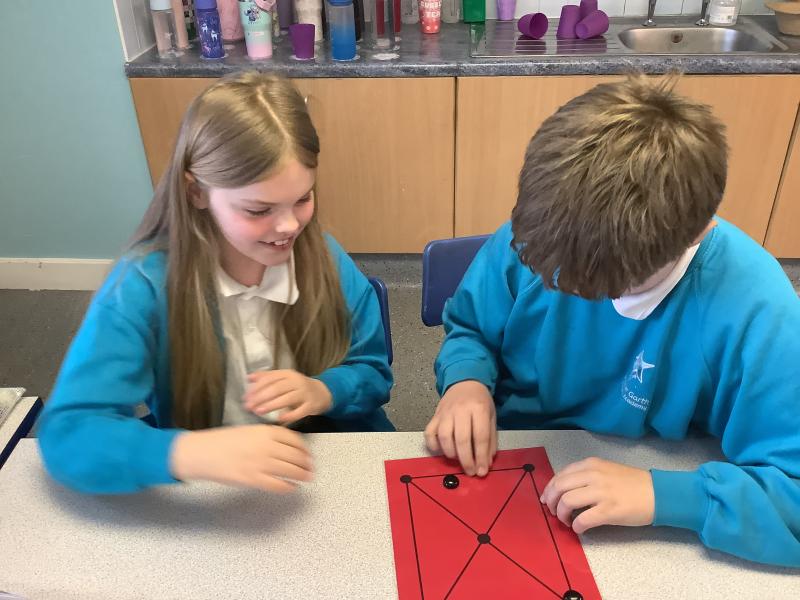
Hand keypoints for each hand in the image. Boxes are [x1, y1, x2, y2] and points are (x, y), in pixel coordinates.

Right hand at [170, 425, 312, 492]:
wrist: (203, 452)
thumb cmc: (224, 440)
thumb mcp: (249, 431)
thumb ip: (268, 437)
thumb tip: (287, 448)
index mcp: (266, 432)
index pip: (295, 440)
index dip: (305, 449)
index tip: (308, 455)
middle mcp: (267, 446)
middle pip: (296, 456)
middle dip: (306, 464)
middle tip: (311, 469)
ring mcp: (261, 464)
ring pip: (290, 471)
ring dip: (302, 475)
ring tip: (306, 478)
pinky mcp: (253, 480)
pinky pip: (277, 485)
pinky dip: (288, 487)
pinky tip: (292, 487)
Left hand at [243, 369, 332, 423]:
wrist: (321, 392)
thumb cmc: (298, 387)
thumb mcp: (284, 378)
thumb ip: (267, 377)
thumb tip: (249, 378)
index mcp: (288, 374)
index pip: (270, 378)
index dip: (257, 387)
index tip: (246, 396)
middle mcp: (297, 382)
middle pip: (277, 388)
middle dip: (261, 397)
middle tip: (249, 406)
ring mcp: (305, 393)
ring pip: (287, 398)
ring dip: (271, 405)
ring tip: (259, 411)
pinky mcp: (311, 405)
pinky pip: (300, 411)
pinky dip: (290, 415)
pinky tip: (280, 418)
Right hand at [424, 380, 496, 476]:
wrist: (464, 382)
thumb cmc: (480, 401)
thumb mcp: (491, 416)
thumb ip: (490, 439)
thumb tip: (485, 463)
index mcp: (478, 408)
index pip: (480, 437)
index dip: (481, 456)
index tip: (481, 471)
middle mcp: (460, 410)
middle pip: (462, 439)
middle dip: (466, 460)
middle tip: (470, 472)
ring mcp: (445, 412)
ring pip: (444, 437)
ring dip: (451, 453)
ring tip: (458, 459)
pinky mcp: (434, 415)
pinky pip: (429, 433)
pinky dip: (433, 445)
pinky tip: (441, 451)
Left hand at [540, 457, 654, 533]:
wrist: (658, 493)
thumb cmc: (633, 483)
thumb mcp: (606, 470)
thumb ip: (586, 476)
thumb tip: (565, 490)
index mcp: (591, 464)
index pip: (561, 475)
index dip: (550, 488)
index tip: (547, 498)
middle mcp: (593, 475)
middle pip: (559, 487)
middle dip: (551, 501)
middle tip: (553, 511)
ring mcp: (600, 492)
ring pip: (567, 502)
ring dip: (561, 514)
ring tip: (566, 521)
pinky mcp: (608, 510)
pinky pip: (582, 519)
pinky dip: (576, 526)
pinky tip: (579, 529)